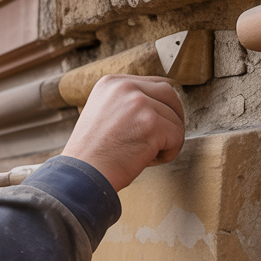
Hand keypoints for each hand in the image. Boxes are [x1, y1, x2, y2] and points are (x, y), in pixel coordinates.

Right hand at [61, 74, 184, 190]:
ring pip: (175, 118)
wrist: (82, 176)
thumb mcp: (102, 114)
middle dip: (173, 117)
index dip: (160, 107)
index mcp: (111, 83)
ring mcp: (139, 103)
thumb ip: (125, 103)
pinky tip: (149, 160)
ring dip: (168, 139)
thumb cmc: (92, 155)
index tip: (154, 126)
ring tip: (146, 154)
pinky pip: (178, 136)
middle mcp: (124, 87)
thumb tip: (157, 105)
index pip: (152, 84)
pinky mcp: (151, 122)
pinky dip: (169, 152)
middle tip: (163, 139)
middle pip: (169, 94)